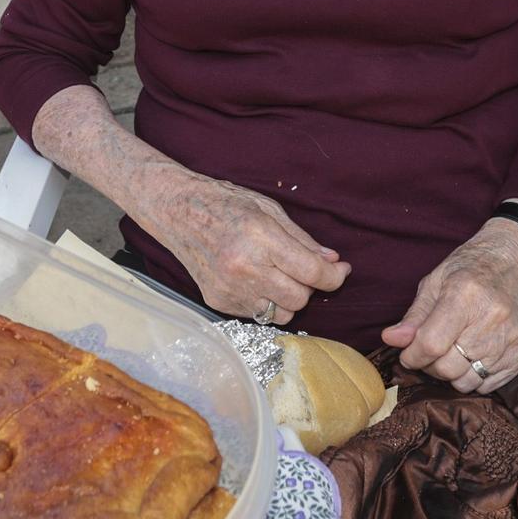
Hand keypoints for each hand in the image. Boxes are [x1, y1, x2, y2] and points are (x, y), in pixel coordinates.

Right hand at [139, 169, 349, 323]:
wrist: (176, 211)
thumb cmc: (225, 203)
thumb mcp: (269, 209)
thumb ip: (302, 240)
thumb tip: (332, 262)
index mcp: (261, 239)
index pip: (311, 273)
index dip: (334, 276)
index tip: (341, 271)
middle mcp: (245, 269)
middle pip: (300, 299)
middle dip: (309, 287)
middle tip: (300, 268)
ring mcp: (229, 289)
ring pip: (280, 314)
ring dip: (287, 299)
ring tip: (276, 275)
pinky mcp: (217, 301)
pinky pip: (256, 314)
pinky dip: (264, 301)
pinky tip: (254, 279)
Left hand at [381, 220, 517, 394]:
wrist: (516, 262)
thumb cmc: (471, 268)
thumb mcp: (436, 282)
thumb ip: (414, 316)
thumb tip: (391, 339)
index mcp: (465, 295)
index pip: (431, 344)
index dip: (412, 356)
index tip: (408, 354)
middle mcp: (492, 318)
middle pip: (448, 367)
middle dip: (429, 365)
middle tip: (430, 352)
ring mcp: (512, 338)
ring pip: (467, 382)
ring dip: (451, 374)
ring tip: (452, 352)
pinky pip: (488, 384)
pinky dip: (474, 377)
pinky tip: (472, 355)